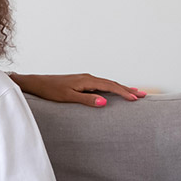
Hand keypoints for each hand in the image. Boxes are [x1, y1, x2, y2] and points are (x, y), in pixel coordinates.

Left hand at [11, 72, 145, 106]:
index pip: (110, 86)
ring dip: (121, 89)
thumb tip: (104, 102)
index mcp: (87, 80)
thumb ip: (86, 100)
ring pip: (108, 84)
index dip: (124, 92)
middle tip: (143, 96)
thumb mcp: (68, 97)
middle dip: (128, 90)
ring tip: (134, 94)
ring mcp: (85, 80)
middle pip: (112, 84)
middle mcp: (88, 78)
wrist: (37, 83)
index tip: (136, 98)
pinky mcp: (82, 83)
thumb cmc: (51, 91)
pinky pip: (101, 86)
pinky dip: (112, 89)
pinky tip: (115, 93)